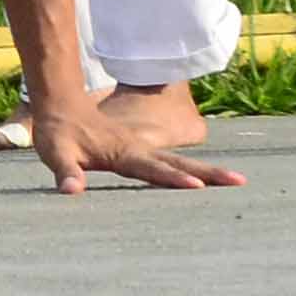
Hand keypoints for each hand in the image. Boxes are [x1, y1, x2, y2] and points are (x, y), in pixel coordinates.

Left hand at [28, 93, 248, 196]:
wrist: (62, 104)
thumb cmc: (57, 132)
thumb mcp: (55, 152)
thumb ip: (66, 171)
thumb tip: (71, 191)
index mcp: (122, 153)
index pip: (151, 169)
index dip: (172, 179)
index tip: (197, 187)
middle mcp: (138, 150)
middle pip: (178, 163)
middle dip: (209, 173)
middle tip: (239, 182)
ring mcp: (142, 149)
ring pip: (180, 161)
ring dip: (208, 171)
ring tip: (237, 181)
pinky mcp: (141, 151)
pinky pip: (172, 162)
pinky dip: (194, 169)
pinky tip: (210, 179)